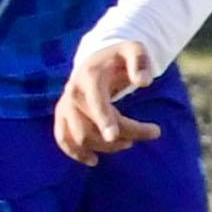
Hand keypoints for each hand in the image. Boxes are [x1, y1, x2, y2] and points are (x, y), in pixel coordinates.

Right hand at [56, 38, 163, 165]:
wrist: (96, 59)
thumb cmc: (119, 58)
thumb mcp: (133, 50)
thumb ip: (140, 62)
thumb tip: (143, 82)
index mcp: (88, 77)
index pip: (96, 103)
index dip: (107, 121)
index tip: (122, 139)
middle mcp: (72, 92)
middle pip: (90, 125)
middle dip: (121, 135)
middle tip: (150, 132)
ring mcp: (64, 105)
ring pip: (78, 136)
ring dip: (105, 146)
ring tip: (129, 142)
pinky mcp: (62, 115)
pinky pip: (62, 137)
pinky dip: (75, 152)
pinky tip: (93, 161)